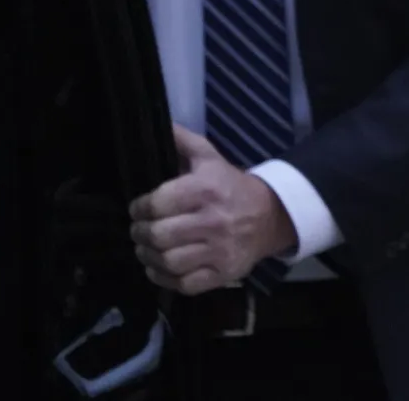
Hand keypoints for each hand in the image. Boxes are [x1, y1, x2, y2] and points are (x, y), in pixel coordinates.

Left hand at [128, 126, 296, 294]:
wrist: (271, 216)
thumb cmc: (231, 186)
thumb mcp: (210, 158)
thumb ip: (182, 142)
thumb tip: (158, 124)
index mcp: (206, 189)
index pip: (158, 203)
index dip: (140, 208)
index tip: (138, 209)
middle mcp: (213, 220)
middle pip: (159, 236)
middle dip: (140, 234)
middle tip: (139, 231)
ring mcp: (219, 250)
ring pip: (168, 262)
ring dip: (149, 257)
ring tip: (147, 249)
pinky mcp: (222, 273)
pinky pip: (183, 284)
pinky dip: (164, 279)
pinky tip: (161, 267)